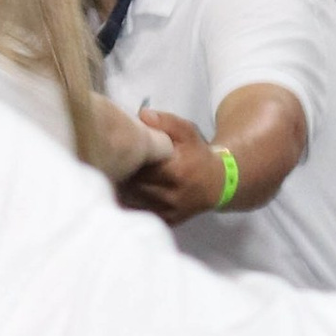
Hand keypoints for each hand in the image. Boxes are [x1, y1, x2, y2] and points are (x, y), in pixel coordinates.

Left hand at [119, 108, 227, 226]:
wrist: (218, 183)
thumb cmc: (198, 154)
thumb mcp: (187, 132)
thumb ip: (165, 122)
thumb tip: (141, 114)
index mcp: (176, 171)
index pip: (140, 164)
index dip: (128, 156)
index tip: (122, 149)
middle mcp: (172, 195)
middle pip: (133, 184)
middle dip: (124, 172)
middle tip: (117, 161)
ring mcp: (169, 210)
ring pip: (133, 199)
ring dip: (124, 187)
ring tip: (121, 174)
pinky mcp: (167, 220)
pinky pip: (140, 211)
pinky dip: (131, 201)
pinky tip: (129, 190)